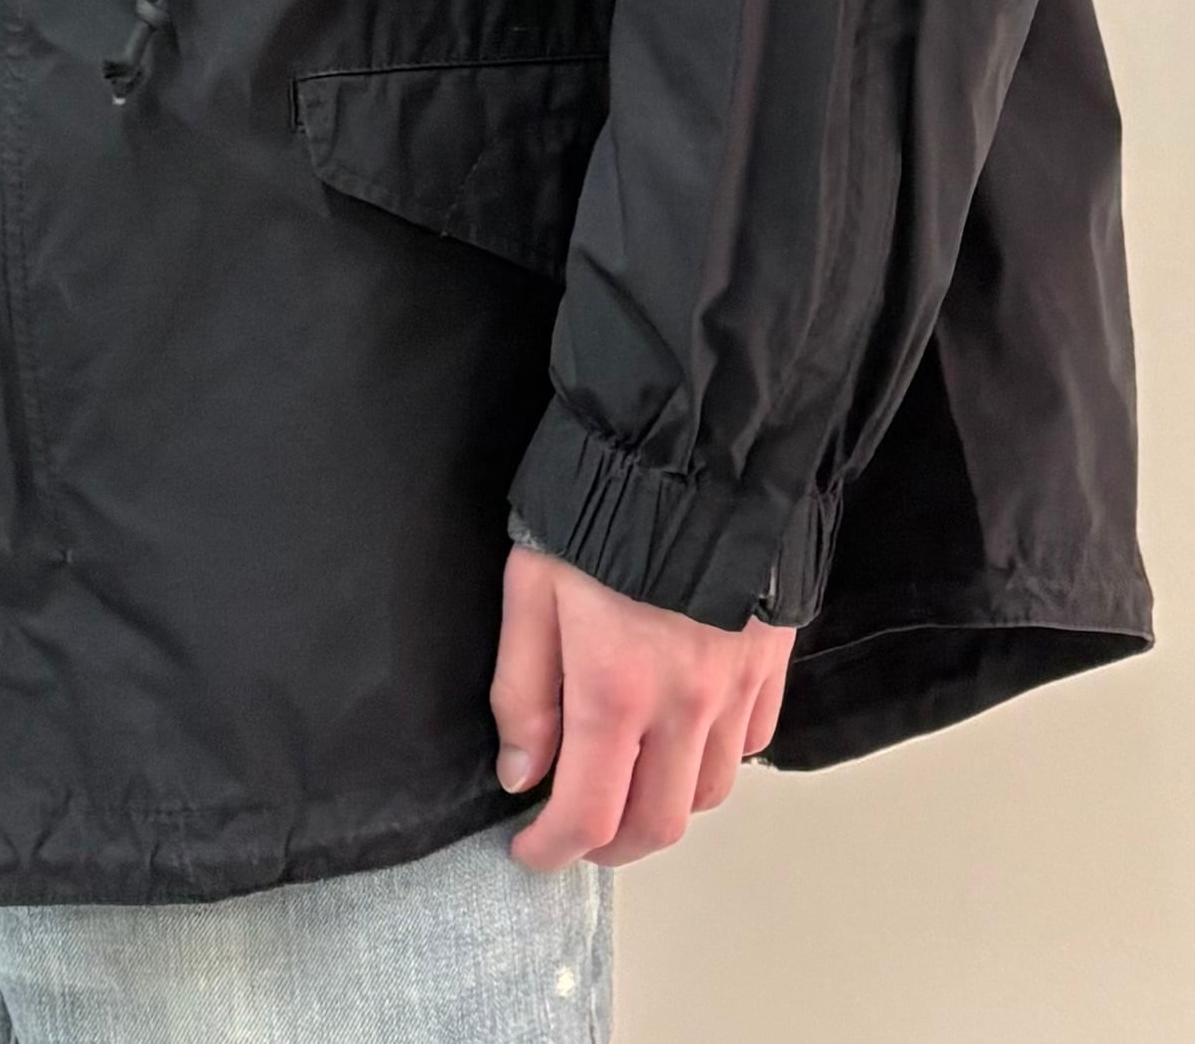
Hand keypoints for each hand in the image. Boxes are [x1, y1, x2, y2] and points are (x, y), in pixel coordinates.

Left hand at [490, 539, 793, 869]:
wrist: (690, 443)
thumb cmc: (597, 506)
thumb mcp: (529, 587)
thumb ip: (522, 688)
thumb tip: (522, 772)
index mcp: (614, 691)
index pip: (588, 815)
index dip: (553, 850)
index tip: (528, 850)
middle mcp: (685, 705)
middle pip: (658, 825)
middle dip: (609, 846)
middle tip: (573, 830)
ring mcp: (736, 686)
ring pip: (708, 793)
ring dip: (663, 807)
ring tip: (625, 783)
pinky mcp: (771, 659)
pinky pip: (752, 743)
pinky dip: (715, 760)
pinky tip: (682, 737)